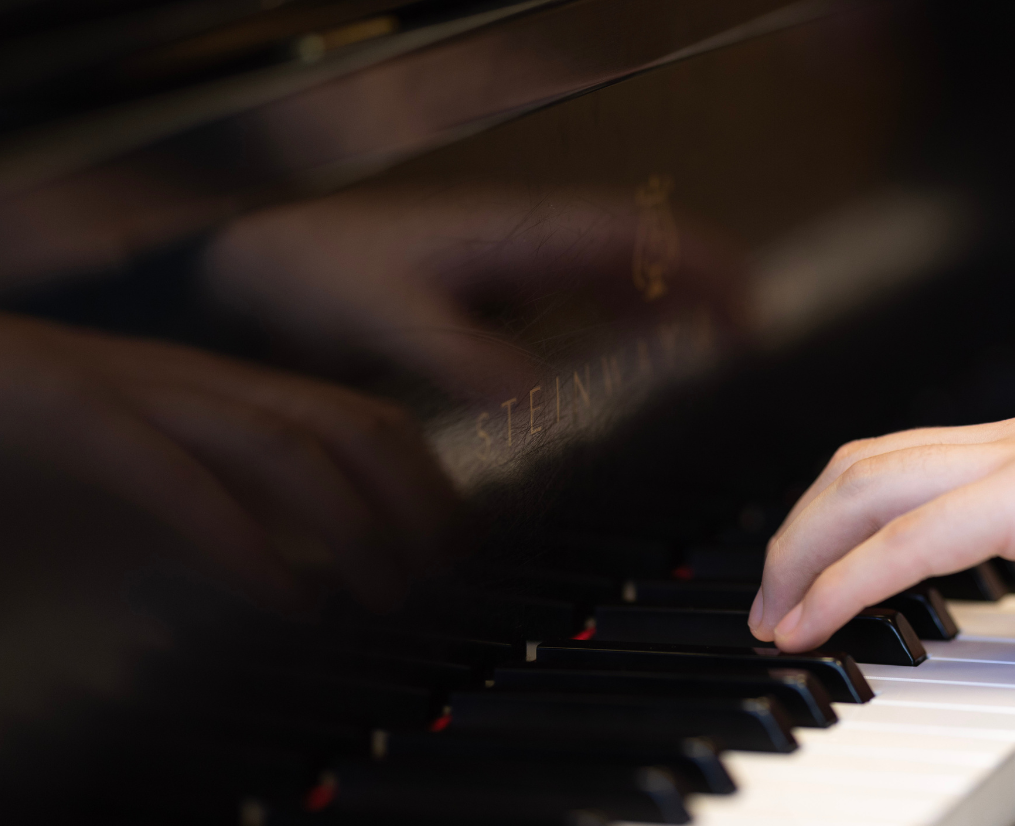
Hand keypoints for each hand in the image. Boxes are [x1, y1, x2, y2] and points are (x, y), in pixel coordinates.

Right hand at [0, 307, 456, 613]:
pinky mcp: (59, 416)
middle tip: (444, 577)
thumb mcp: (138, 494)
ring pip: (281, 442)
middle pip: (345, 423)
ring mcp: (128, 389)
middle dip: (416, 501)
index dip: (428, 480)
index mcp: (215, 389)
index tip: (461, 547)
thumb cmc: (8, 447)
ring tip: (386, 593)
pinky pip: (175, 476)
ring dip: (353, 523)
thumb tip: (304, 583)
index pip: (359, 417)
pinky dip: (242, 541)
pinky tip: (286, 597)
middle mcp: (190, 378)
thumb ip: (219, 525)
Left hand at [203, 189, 745, 403]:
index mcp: (515, 236)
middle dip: (704, 287)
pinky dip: (629, 321)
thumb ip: (464, 359)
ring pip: (620, 274)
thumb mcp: (388, 318)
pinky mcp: (501, 289)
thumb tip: (538, 400)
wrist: (261, 262)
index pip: (632, 238)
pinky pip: (585, 297)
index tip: (743, 310)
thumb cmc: (315, 272)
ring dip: (672, 305)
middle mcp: (528, 242)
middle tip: (753, 339)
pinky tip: (644, 352)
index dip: (696, 270)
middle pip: (642, 251)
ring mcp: (518, 263)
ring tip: (720, 347)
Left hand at [749, 394, 1014, 651]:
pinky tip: (816, 620)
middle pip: (870, 462)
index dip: (856, 514)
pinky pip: (913, 539)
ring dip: (803, 552)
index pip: (923, 463)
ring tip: (775, 617)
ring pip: (871, 485)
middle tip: (772, 600)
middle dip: (802, 529)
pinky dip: (846, 579)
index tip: (824, 576)